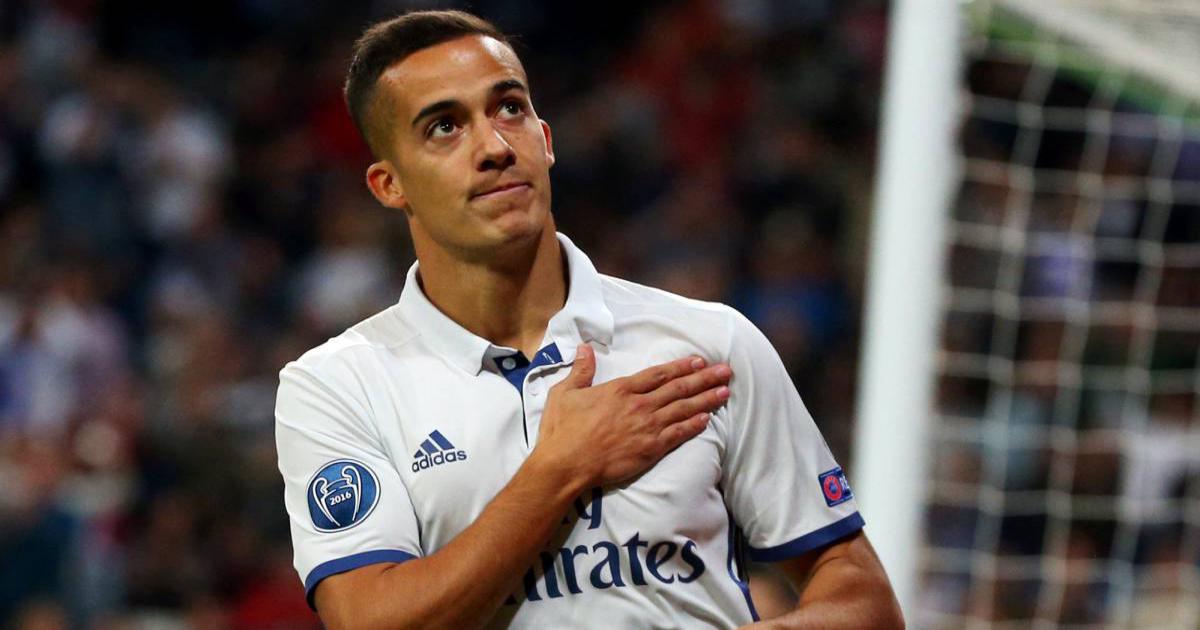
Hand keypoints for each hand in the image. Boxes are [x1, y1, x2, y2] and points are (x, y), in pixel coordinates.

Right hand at [535, 344, 731, 486]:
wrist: (566, 464)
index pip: (658, 374)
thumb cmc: (562, 430)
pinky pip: (678, 434)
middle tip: (726, 371)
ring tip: (725, 391)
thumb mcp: (565, 393)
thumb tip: (585, 348)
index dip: (680, 366)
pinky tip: (707, 419)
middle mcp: (639, 405)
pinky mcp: (650, 449)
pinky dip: (694, 425)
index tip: (698, 361)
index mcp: (621, 389)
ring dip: (706, 399)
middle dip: (704, 379)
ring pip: (683, 409)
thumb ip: (580, 370)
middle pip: (678, 388)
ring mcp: (647, 427)